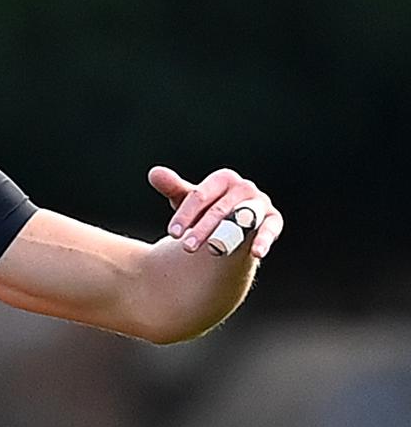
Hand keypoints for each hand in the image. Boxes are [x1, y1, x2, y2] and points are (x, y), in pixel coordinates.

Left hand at [148, 166, 283, 257]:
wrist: (232, 226)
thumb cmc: (207, 210)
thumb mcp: (188, 200)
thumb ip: (173, 187)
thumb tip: (154, 173)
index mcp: (222, 179)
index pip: (200, 196)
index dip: (185, 215)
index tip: (171, 233)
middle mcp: (244, 187)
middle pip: (219, 209)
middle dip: (201, 229)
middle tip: (186, 247)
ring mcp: (260, 203)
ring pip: (243, 218)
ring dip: (228, 234)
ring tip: (215, 249)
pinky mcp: (273, 220)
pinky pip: (270, 228)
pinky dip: (264, 239)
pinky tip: (257, 253)